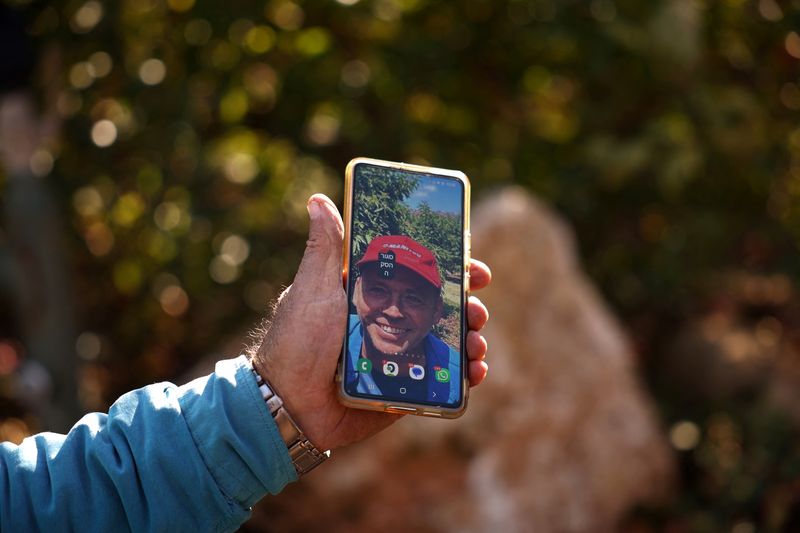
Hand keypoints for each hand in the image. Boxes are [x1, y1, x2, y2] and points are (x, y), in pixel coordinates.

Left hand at [252, 194, 490, 450]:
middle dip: (468, 306)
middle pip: (442, 308)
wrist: (290, 406)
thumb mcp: (314, 289)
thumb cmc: (298, 342)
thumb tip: (319, 200)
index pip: (419, 274)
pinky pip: (442, 379)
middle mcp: (389, 322)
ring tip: (476, 344)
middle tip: (476, 310)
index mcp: (371, 294)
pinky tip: (475, 372)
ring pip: (448, 342)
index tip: (472, 266)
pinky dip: (465, 376)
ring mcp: (399, 355)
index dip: (449, 268)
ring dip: (472, 339)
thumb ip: (325, 248)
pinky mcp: (404, 387)